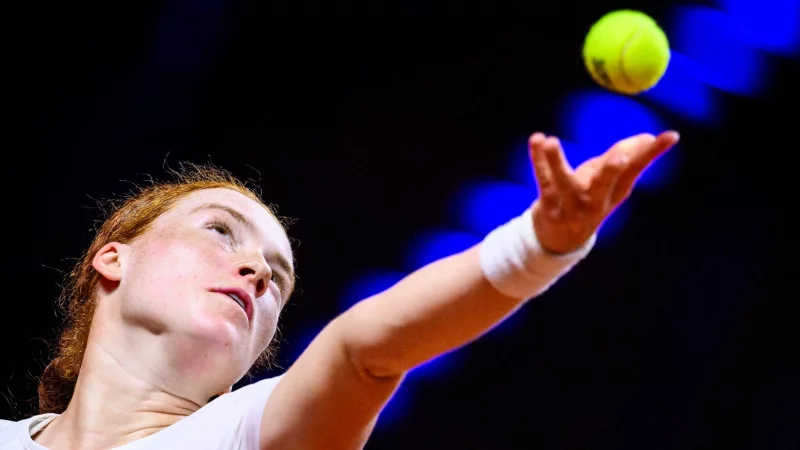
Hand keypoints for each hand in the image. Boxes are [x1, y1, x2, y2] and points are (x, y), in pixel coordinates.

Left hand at [528, 131, 679, 253]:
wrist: (560, 240)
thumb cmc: (589, 200)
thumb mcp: (610, 183)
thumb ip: (626, 158)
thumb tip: (648, 137)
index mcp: (616, 192)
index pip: (635, 169)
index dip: (652, 152)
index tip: (671, 136)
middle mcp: (596, 201)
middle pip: (605, 184)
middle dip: (612, 171)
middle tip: (619, 157)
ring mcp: (571, 206)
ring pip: (564, 182)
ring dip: (556, 161)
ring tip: (551, 142)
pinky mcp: (548, 206)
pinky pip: (542, 180)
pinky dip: (538, 160)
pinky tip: (536, 139)